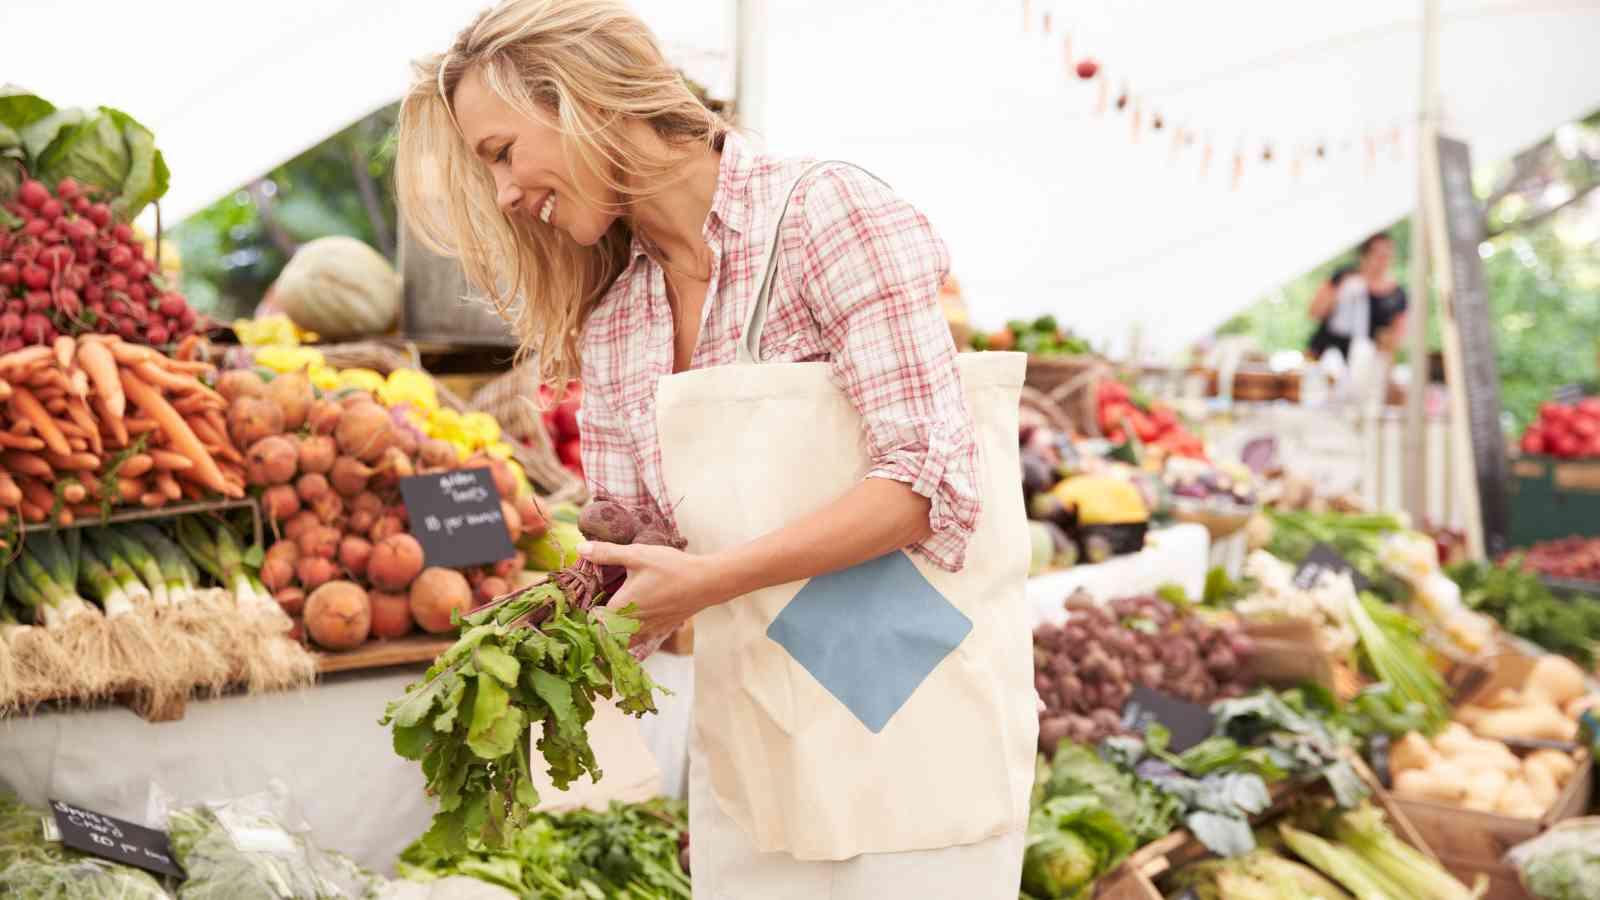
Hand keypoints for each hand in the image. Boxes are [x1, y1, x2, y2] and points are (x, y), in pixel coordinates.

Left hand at [577, 540, 724, 657]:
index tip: (580, 606)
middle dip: (596, 628)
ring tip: (609, 620)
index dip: (584, 615)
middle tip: (592, 613)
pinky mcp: (660, 631)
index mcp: (621, 608)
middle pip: (604, 636)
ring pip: (621, 642)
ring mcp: (647, 631)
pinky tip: (632, 622)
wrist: (706, 582)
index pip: (592, 621)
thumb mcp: (637, 555)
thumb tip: (579, 548)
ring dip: (613, 634)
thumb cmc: (671, 568)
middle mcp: (632, 625)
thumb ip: (606, 553)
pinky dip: (630, 637)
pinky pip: (638, 642)